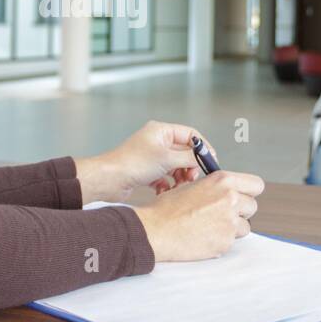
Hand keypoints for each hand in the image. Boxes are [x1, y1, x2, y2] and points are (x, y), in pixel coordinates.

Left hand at [74, 120, 218, 202]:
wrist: (109, 180)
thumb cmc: (134, 163)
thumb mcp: (167, 158)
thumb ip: (189, 157)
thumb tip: (204, 158)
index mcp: (161, 131)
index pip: (190, 134)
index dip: (202, 148)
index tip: (210, 162)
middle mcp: (156, 141)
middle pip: (184, 152)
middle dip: (190, 166)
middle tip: (192, 177)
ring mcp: (151, 157)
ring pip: (175, 166)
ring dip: (180, 177)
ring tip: (179, 185)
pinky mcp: (146, 171)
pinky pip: (165, 177)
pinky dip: (167, 184)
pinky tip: (163, 190)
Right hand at [131, 170, 264, 261]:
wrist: (156, 230)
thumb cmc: (168, 208)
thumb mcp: (193, 185)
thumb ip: (215, 186)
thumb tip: (228, 191)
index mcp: (223, 181)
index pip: (256, 185)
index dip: (249, 191)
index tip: (243, 195)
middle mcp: (230, 199)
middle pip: (252, 206)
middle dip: (241, 211)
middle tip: (222, 214)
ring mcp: (229, 222)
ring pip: (245, 226)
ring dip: (233, 228)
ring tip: (211, 227)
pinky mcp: (225, 242)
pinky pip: (232, 241)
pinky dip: (221, 241)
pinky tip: (204, 237)